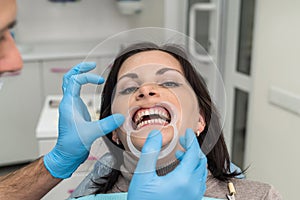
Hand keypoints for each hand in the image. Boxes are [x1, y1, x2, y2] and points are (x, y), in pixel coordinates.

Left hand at [44, 62, 123, 178]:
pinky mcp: (75, 112)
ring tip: (91, 72)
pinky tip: (91, 88)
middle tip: (91, 65)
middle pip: (68, 78)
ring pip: (70, 84)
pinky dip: (82, 86)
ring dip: (79, 76)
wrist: (67, 154)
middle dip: (79, 69)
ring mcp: (71, 107)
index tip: (99, 79)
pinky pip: (76, 93)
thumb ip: (107, 124)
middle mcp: (69, 103)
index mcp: (69, 104)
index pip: (75, 81)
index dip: (87, 76)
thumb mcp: (91, 133)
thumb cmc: (72, 145)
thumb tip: (120, 117)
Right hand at [128, 129, 206, 199]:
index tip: (187, 133)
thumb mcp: (143, 176)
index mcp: (184, 179)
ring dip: (193, 159)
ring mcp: (194, 196)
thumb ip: (150, 152)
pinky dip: (192, 170)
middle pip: (200, 161)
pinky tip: (180, 170)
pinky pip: (198, 181)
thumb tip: (155, 135)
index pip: (194, 153)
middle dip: (192, 148)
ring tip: (180, 153)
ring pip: (201, 172)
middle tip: (183, 140)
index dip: (191, 140)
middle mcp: (193, 188)